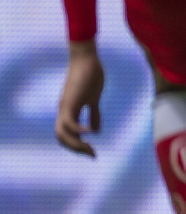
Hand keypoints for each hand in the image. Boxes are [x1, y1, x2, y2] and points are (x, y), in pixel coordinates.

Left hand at [55, 41, 104, 156]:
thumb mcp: (94, 98)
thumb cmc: (91, 75)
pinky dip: (79, 131)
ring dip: (76, 145)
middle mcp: (63, 111)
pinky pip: (70, 123)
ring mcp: (65, 107)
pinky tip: (92, 132)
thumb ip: (94, 114)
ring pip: (62, 134)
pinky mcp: (70, 102)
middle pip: (62, 138)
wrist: (86, 58)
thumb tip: (96, 131)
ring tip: (91, 149)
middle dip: (76, 149)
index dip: (78, 145)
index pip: (67, 135)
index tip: (93, 151)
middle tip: (93, 155)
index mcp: (69, 111)